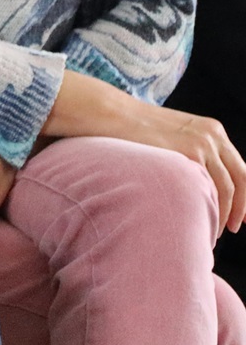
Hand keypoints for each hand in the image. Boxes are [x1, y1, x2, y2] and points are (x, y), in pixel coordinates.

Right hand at [118, 103, 245, 234]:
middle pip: (242, 178)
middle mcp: (213, 135)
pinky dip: (210, 208)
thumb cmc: (131, 128)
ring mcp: (203, 143)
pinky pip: (210, 188)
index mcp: (211, 130)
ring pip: (229, 187)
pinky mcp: (190, 152)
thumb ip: (190, 151)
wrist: (111, 114)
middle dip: (242, 207)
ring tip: (215, 231)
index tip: (244, 216)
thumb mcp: (171, 135)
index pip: (239, 167)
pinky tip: (200, 220)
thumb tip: (197, 180)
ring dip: (225, 213)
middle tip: (236, 227)